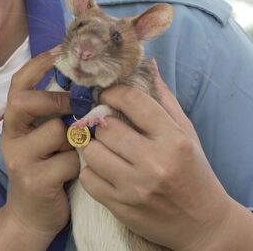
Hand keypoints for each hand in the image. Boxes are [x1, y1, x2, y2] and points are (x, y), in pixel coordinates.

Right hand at [0, 48, 79, 243]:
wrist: (32, 215)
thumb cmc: (47, 169)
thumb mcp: (45, 139)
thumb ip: (56, 115)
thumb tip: (88, 84)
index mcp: (14, 123)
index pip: (18, 85)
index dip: (37, 65)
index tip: (59, 49)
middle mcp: (10, 137)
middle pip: (27, 102)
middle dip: (57, 100)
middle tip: (76, 106)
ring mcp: (19, 159)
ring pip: (57, 132)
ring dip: (76, 141)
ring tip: (76, 153)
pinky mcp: (34, 180)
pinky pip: (68, 161)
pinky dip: (79, 166)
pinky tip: (74, 174)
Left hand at [80, 62, 234, 250]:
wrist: (202, 225)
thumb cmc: (192, 172)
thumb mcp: (185, 133)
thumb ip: (163, 100)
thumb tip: (145, 65)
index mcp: (173, 140)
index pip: (133, 101)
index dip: (114, 93)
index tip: (108, 96)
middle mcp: (154, 163)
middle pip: (106, 127)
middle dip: (103, 124)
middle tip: (107, 127)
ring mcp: (135, 187)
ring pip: (91, 151)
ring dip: (94, 147)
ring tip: (106, 149)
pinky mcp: (120, 207)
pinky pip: (87, 178)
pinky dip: (91, 172)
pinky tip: (104, 171)